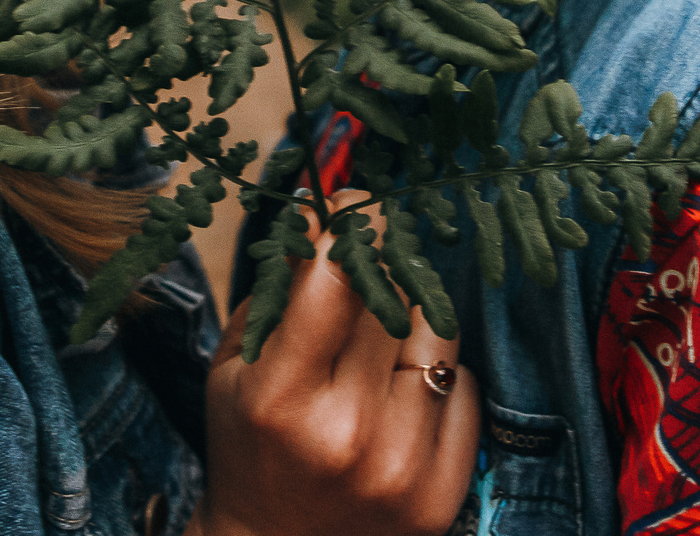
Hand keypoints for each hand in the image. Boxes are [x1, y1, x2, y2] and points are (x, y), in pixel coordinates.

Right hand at [190, 194, 479, 535]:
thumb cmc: (250, 442)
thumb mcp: (236, 364)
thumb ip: (278, 287)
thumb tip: (326, 210)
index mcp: (281, 396)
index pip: (336, 282)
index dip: (352, 229)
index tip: (358, 206)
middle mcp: (347, 434)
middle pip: (392, 300)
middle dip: (377, 275)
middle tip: (363, 272)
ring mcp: (402, 468)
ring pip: (438, 335)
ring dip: (411, 323)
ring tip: (376, 350)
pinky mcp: (443, 494)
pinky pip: (463, 387)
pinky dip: (436, 379)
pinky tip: (398, 400)